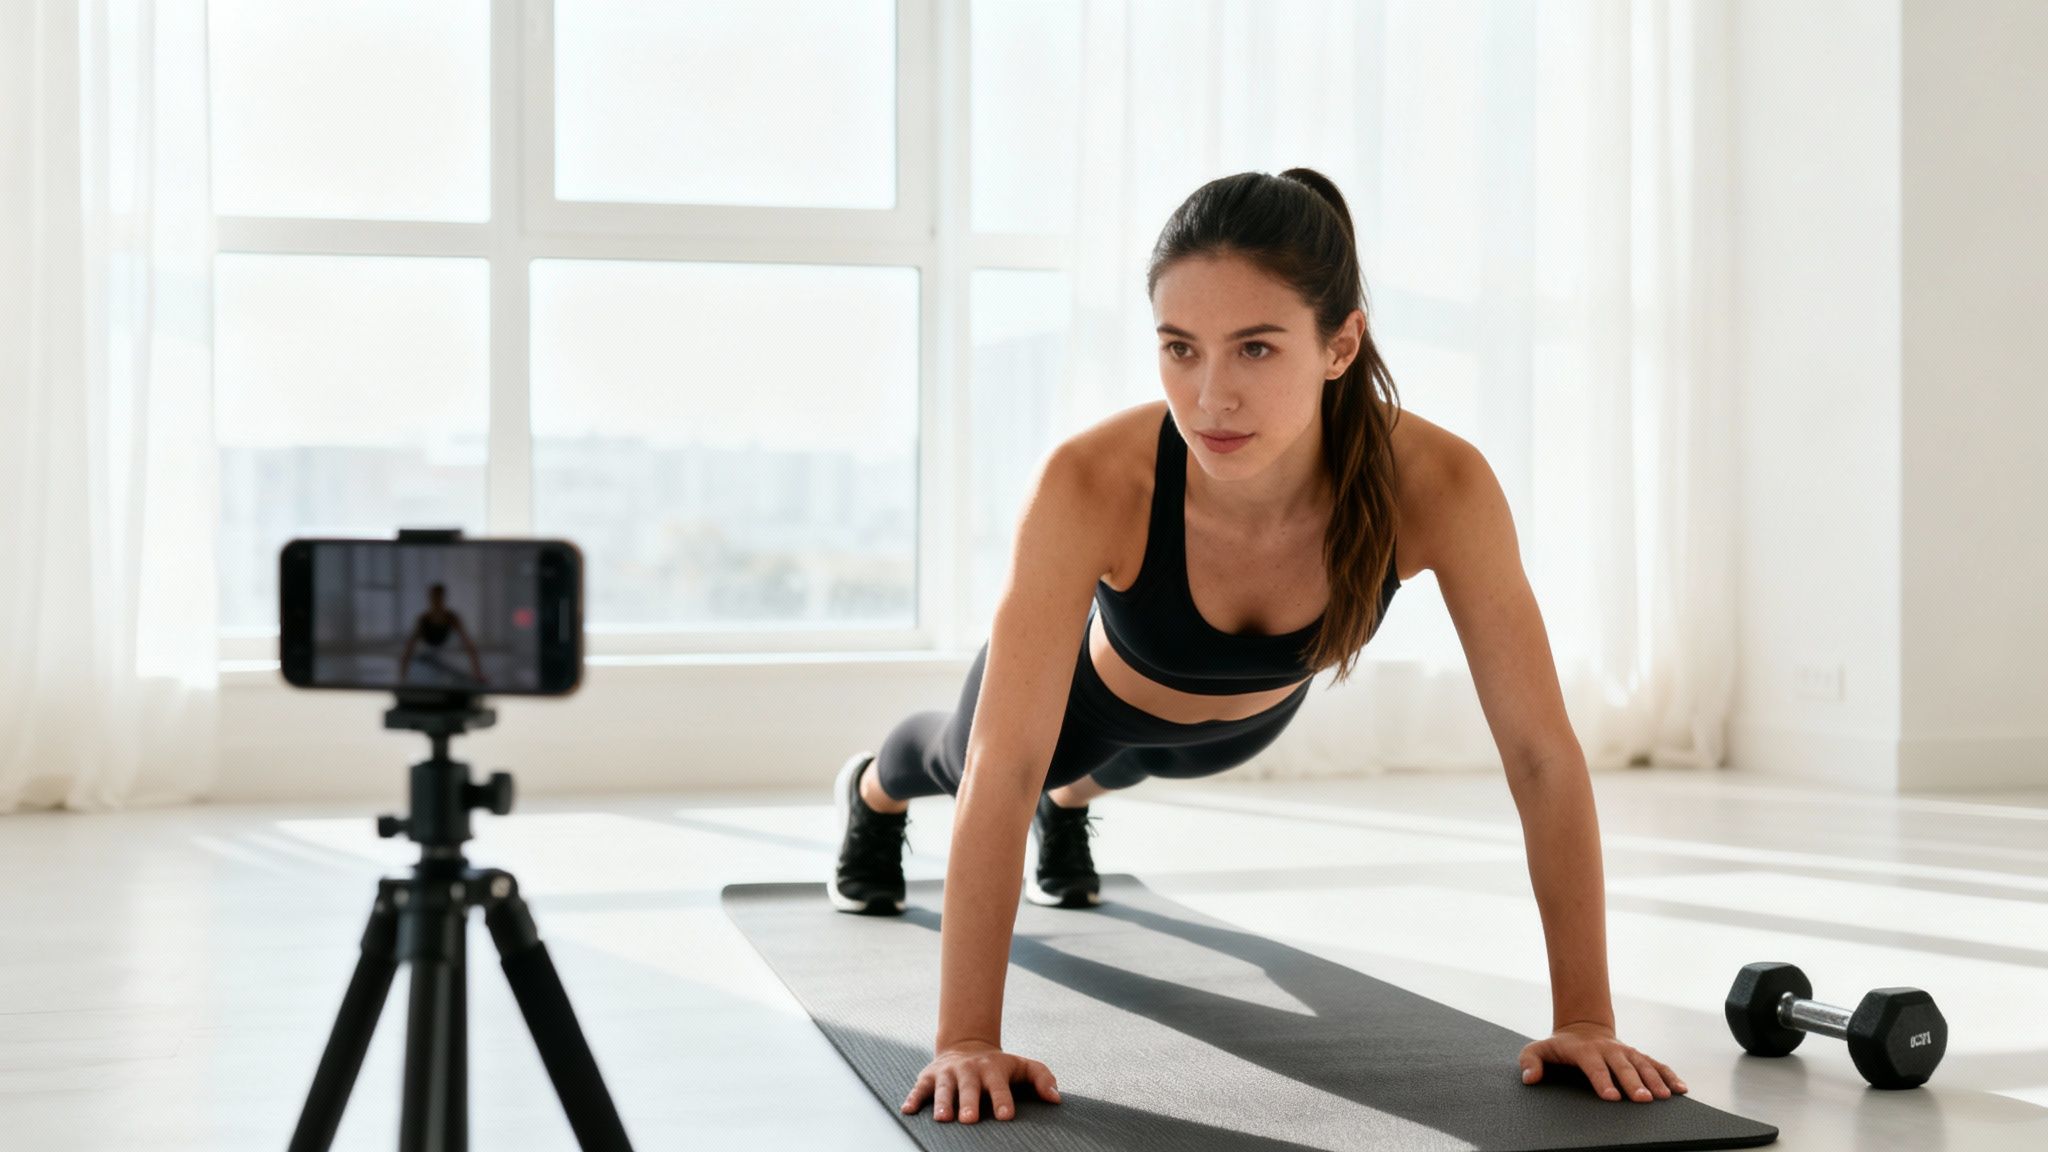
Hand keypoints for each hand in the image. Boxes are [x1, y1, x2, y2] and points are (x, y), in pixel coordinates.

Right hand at [903, 1040, 1061, 1122]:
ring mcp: (947, 1073)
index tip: (1006, 1116)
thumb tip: (1056, 1099)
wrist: (965, 1047)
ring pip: (943, 1088)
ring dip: (942, 1102)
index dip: (1002, 1100)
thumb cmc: (998, 1066)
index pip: (999, 1087)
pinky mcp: (928, 1077)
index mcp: (993, 1069)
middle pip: (969, 1088)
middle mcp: (969, 1070)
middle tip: (969, 1119)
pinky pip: (919, 1088)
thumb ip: (1042, 1078)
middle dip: (968, 1103)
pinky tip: (908, 1111)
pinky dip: (913, 1098)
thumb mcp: (1022, 1066)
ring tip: (943, 1118)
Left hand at [1519, 1022, 1688, 1102]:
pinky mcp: (1638, 1056)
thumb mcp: (1538, 1049)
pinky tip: (1681, 1089)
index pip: (1594, 1067)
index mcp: (1585, 1050)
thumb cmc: (1559, 1046)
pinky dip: (1670, 1075)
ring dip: (1655, 1080)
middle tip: (1642, 1100)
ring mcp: (1626, 1052)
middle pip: (1623, 1067)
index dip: (1602, 1081)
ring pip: (1643, 1065)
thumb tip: (1529, 1078)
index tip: (1611, 1097)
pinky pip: (1657, 1064)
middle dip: (1633, 1082)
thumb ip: (1530, 1061)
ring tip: (1665, 1097)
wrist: (1582, 1027)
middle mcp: (1609, 1050)